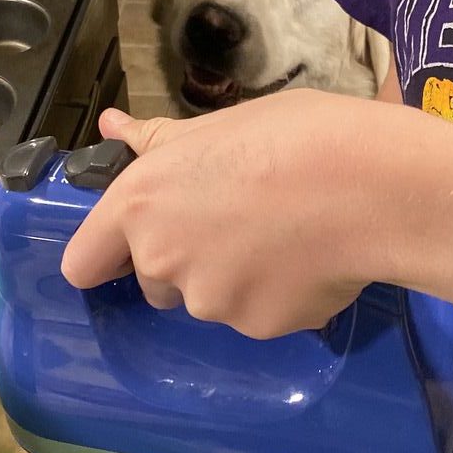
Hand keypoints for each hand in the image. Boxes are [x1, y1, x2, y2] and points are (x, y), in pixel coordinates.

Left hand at [60, 90, 397, 337]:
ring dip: (235, 278)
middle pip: (154, 281)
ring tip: (286, 233)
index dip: (107, 254)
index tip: (133, 243)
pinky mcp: (258, 327)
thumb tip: (111, 127)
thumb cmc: (295, 136)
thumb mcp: (220, 125)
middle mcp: (162, 259)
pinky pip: (259, 314)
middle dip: (186, 260)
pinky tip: (312, 258)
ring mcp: (210, 301)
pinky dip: (279, 295)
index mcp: (141, 203)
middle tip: (238, 219)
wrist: (368, 185)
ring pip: (210, 299)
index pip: (83, 263)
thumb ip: (159, 140)